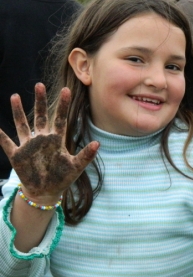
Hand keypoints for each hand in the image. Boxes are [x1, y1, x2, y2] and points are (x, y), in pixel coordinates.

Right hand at [0, 83, 98, 202]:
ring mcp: (29, 145)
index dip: (63, 105)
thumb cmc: (62, 178)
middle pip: (41, 116)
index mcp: (57, 140)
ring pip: (22, 124)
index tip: (66, 90)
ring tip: (15, 96)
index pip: (60, 119)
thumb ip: (86, 155)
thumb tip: (98, 143)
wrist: (46, 192)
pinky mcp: (17, 155)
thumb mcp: (76, 167)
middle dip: (40, 101)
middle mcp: (42, 139)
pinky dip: (0, 134)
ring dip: (18, 111)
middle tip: (39, 84)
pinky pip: (6, 142)